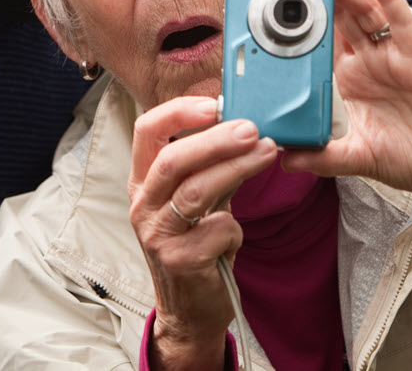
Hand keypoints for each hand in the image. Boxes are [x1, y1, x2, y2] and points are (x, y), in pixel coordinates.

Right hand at [128, 96, 277, 369]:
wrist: (191, 309)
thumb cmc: (197, 245)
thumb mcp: (198, 200)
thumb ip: (211, 165)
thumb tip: (245, 123)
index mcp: (143, 181)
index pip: (147, 131)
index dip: (178, 112)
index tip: (214, 103)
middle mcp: (142, 204)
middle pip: (173, 159)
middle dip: (216, 139)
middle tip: (253, 127)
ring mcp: (157, 234)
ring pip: (196, 191)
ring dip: (237, 167)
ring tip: (269, 152)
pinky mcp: (179, 261)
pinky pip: (218, 229)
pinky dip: (236, 228)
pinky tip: (236, 237)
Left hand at [279, 0, 411, 221]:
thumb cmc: (408, 159)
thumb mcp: (357, 158)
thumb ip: (322, 156)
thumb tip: (281, 158)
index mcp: (345, 78)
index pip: (314, 38)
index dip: (293, 17)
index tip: (264, 0)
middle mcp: (365, 59)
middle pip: (334, 13)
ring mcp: (390, 54)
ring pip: (362, 10)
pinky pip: (401, 21)